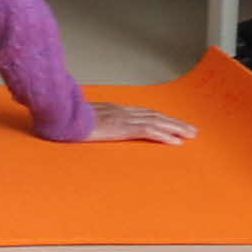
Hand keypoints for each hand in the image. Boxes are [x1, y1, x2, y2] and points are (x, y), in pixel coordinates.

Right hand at [76, 104, 198, 145]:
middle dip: (174, 122)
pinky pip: (149, 132)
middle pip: (154, 115)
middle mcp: (122, 111)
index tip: (172, 123)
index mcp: (113, 109)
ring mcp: (123, 118)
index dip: (160, 117)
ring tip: (190, 134)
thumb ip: (90, 120)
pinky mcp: (123, 127)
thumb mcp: (79, 118)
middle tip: (191, 129)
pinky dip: (164, 136)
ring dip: (176, 128)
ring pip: (157, 122)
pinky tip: (176, 141)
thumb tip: (88, 125)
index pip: (143, 113)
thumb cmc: (65, 119)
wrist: (60, 117)